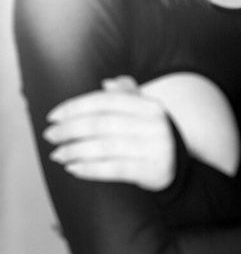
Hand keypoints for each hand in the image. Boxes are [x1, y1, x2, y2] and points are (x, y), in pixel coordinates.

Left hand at [43, 76, 175, 189]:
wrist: (176, 165)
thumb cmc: (150, 134)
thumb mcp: (143, 111)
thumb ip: (127, 94)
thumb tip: (106, 83)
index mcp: (150, 104)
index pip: (106, 101)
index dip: (76, 107)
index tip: (53, 116)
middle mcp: (155, 123)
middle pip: (102, 123)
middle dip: (70, 129)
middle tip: (50, 135)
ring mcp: (156, 147)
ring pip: (105, 146)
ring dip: (75, 150)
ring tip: (58, 154)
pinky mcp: (153, 171)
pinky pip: (114, 169)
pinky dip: (90, 169)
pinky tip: (73, 168)